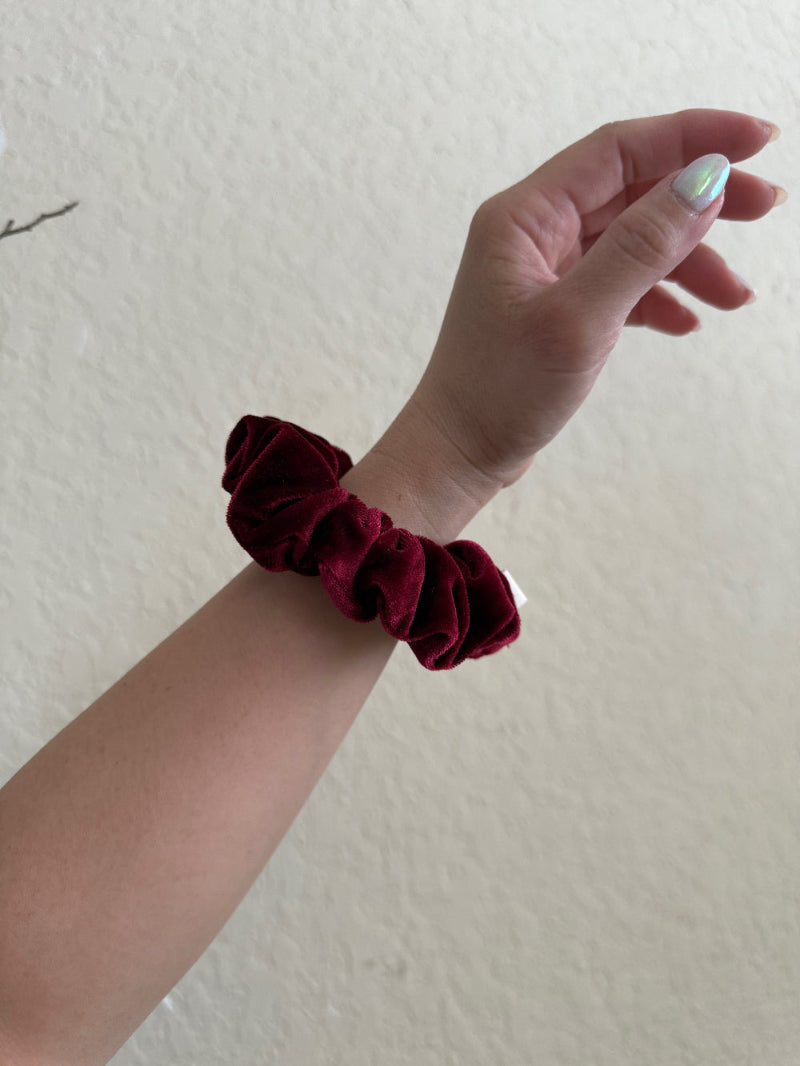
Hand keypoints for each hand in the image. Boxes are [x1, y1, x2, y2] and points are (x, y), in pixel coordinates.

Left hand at [409, 108, 782, 491]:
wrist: (459, 454)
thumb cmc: (498, 391)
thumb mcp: (578, 319)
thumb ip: (641, 248)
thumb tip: (702, 183)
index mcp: (525, 216)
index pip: (619, 149)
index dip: (692, 136)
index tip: (757, 140)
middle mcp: (533, 232)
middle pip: (633, 189)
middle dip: (701, 197)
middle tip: (768, 205)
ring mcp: (546, 269)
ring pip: (634, 240)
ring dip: (689, 260)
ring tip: (736, 296)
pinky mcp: (558, 306)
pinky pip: (622, 282)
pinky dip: (660, 296)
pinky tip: (688, 322)